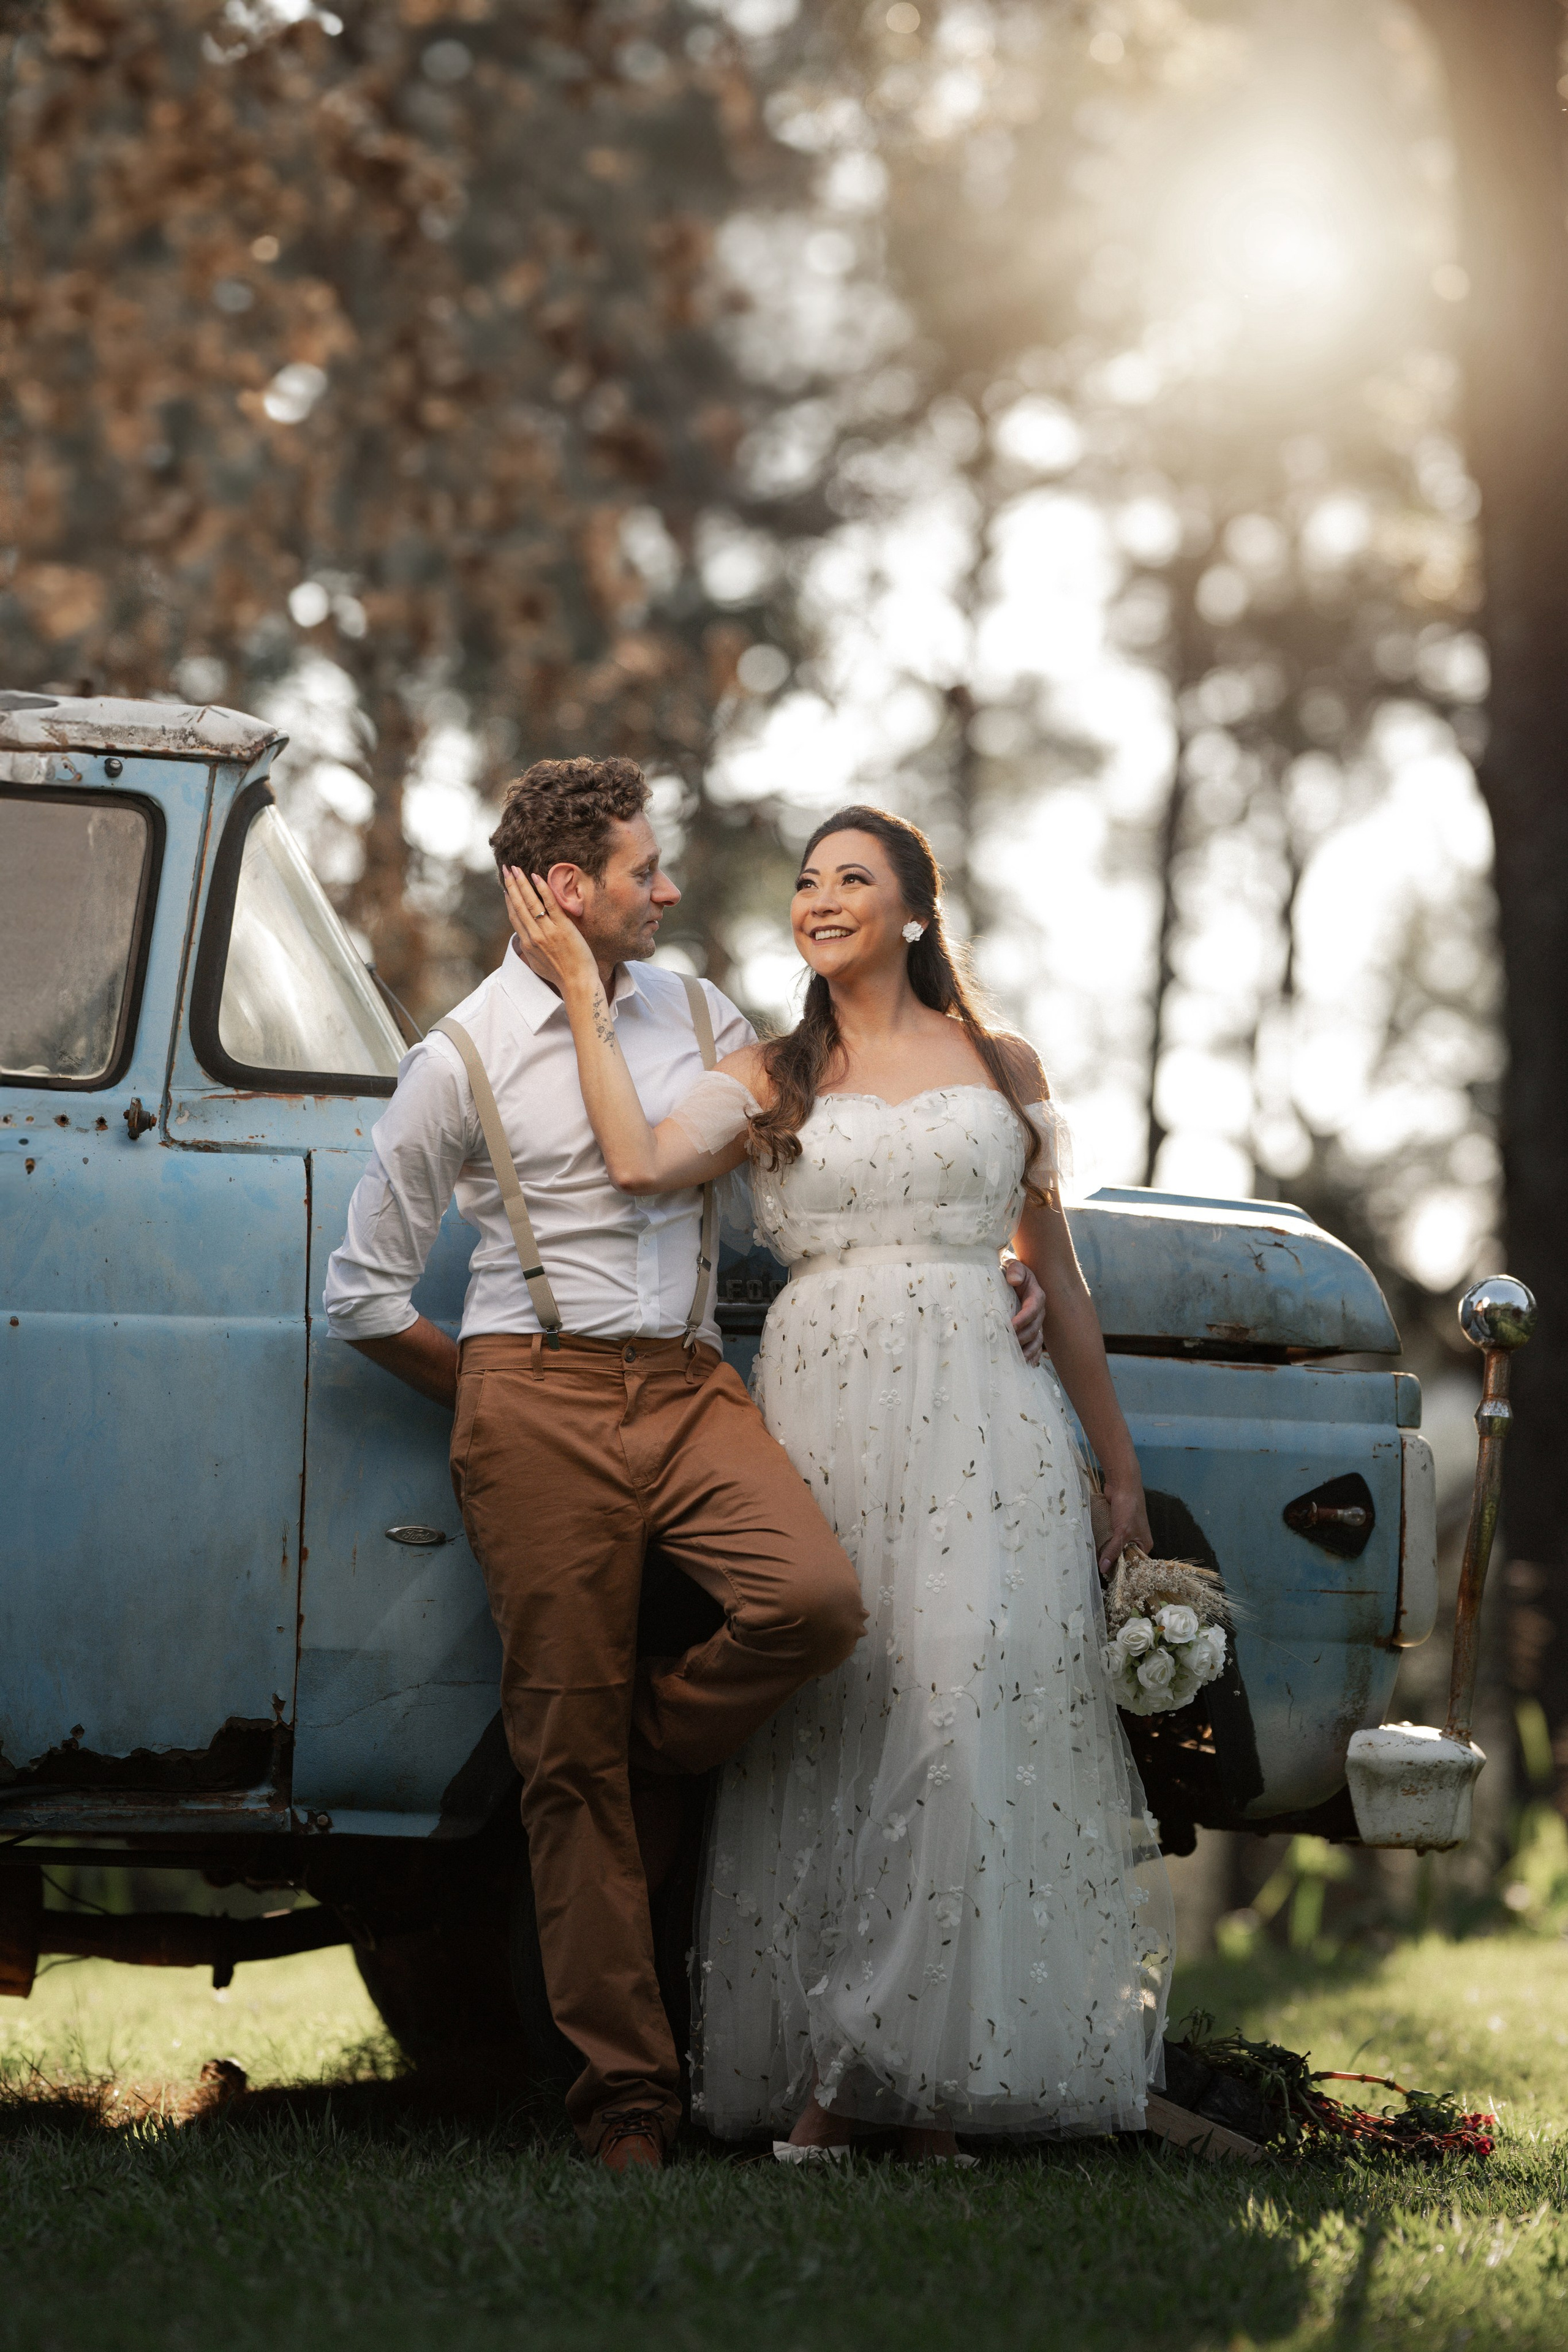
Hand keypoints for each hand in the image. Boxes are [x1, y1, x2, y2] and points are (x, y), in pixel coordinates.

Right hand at [502, 866, 600, 998]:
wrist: (577, 983)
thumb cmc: (561, 976)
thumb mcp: (538, 964)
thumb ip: (531, 950)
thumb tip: (526, 940)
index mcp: (527, 945)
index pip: (514, 917)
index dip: (509, 900)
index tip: (506, 887)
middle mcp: (533, 936)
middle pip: (518, 905)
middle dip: (511, 885)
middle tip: (506, 869)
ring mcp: (547, 931)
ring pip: (530, 902)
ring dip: (521, 883)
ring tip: (516, 868)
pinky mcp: (562, 928)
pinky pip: (549, 904)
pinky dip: (542, 889)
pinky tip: (536, 877)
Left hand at [1003, 1257, 1045, 1365]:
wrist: (1014, 1279)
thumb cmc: (1012, 1273)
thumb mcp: (1013, 1266)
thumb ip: (1015, 1269)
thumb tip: (1013, 1280)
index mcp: (1036, 1295)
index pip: (1033, 1308)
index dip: (1024, 1318)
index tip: (1011, 1325)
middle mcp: (1039, 1311)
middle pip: (1035, 1327)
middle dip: (1023, 1337)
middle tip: (1008, 1344)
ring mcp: (1037, 1323)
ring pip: (1037, 1340)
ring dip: (1029, 1350)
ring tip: (1018, 1359)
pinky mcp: (1032, 1331)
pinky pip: (1037, 1347)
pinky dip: (1033, 1356)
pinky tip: (1027, 1365)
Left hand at [1097, 1471, 1151, 1578]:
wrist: (1122, 1483)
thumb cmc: (1128, 1507)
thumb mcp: (1122, 1532)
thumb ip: (1113, 1550)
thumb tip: (1104, 1569)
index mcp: (1144, 1545)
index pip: (1133, 1564)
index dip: (1122, 1570)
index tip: (1108, 1578)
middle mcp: (1136, 1540)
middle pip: (1122, 1556)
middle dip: (1111, 1560)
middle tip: (1096, 1570)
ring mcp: (1125, 1532)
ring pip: (1113, 1546)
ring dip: (1104, 1550)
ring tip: (1092, 1560)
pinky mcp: (1115, 1525)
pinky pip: (1107, 1537)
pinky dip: (1101, 1540)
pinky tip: (1092, 1547)